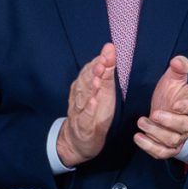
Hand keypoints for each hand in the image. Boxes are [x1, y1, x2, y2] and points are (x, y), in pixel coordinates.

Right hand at [58, 43, 118, 166]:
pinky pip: (85, 117)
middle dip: (94, 71)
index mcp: (85, 87)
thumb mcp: (103, 90)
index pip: (90, 70)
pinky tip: (94, 102)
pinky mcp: (83, 126)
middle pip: (86, 82)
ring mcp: (80, 112)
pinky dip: (89, 109)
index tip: (108, 51)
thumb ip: (106, 70)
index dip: (98, 61)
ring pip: (84, 98)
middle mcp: (80, 97)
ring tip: (99, 79)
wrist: (77, 141)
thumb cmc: (93, 113)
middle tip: (103, 61)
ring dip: (91, 88)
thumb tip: (110, 47)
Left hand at [134, 56, 187, 159]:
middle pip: (183, 127)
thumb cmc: (169, 95)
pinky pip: (162, 152)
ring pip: (172, 140)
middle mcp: (187, 124)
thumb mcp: (173, 79)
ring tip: (141, 122)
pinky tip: (138, 137)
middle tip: (153, 114)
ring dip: (155, 132)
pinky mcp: (168, 149)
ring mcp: (179, 138)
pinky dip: (150, 147)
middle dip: (167, 122)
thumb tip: (178, 60)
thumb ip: (178, 68)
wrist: (163, 112)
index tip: (174, 104)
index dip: (185, 107)